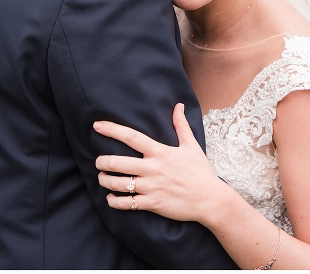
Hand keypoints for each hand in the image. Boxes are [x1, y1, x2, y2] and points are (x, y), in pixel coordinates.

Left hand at [93, 103, 226, 222]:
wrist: (212, 201)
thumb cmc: (201, 173)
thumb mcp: (191, 147)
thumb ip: (181, 126)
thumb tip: (178, 105)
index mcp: (160, 152)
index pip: (131, 137)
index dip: (112, 130)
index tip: (97, 126)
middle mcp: (153, 169)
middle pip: (119, 163)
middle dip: (103, 162)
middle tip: (98, 161)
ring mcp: (152, 187)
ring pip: (119, 184)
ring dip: (105, 181)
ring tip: (102, 178)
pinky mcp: (153, 204)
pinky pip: (128, 203)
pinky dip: (115, 201)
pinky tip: (111, 198)